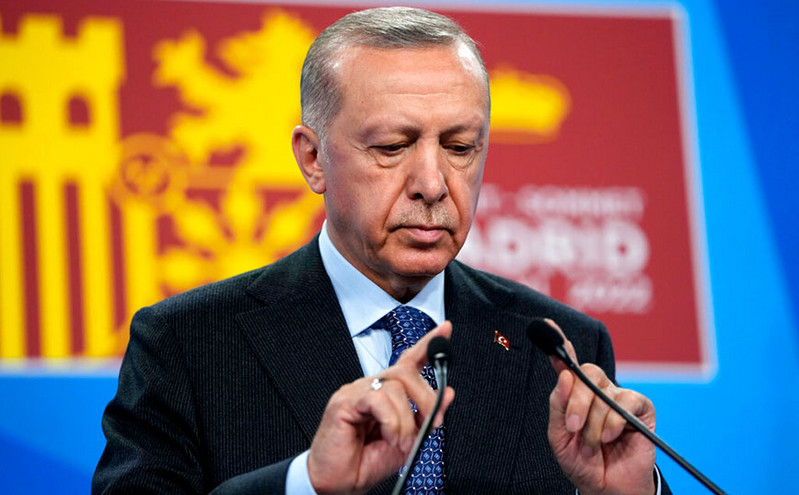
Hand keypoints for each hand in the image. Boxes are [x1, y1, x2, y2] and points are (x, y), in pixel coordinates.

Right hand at [307, 321, 454, 494]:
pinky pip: (377, 399)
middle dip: (426, 397)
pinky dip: (391, 420)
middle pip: (406, 372)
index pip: (408, 361)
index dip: (427, 345)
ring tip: (400, 442)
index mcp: (386, 394)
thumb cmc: (364, 462)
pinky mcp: (344, 401)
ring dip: (407, 420)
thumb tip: (447, 394)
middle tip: (433, 424)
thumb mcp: (406, 440)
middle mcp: (371, 387)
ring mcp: (356, 391)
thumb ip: (425, 417)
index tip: (445, 330)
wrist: (337, 483)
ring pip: (395, 387)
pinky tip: (389, 436)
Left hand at [545, 319, 656, 494]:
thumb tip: (565, 375)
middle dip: (576, 400)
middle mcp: (597, 391)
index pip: (566, 364)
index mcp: (574, 395)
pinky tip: (612, 437)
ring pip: (603, 390)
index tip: (546, 325)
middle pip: (585, 373)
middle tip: (572, 427)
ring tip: (593, 444)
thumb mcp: (559, 437)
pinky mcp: (640, 408)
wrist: (606, 488)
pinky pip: (626, 400)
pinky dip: (614, 422)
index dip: (558, 343)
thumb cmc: (582, 461)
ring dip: (594, 422)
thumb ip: (559, 406)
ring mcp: (618, 398)